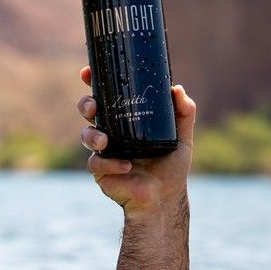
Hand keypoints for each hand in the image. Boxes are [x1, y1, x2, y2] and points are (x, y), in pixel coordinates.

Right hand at [76, 66, 194, 217]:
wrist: (165, 198)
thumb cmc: (171, 166)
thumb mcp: (182, 137)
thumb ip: (184, 113)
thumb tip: (177, 89)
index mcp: (126, 118)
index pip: (107, 95)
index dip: (93, 81)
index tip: (87, 72)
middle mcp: (111, 131)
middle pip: (89, 111)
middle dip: (86, 104)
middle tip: (93, 106)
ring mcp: (104, 151)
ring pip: (86, 136)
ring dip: (91, 135)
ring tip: (104, 142)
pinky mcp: (101, 171)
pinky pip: (97, 163)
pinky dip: (111, 163)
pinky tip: (126, 166)